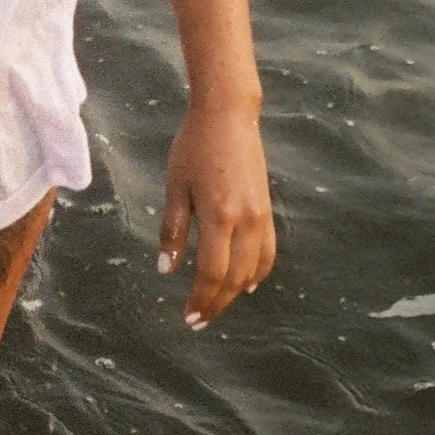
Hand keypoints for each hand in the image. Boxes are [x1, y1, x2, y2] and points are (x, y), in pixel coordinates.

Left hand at [158, 101, 274, 328]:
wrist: (228, 115)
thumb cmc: (193, 146)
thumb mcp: (175, 186)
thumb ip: (173, 230)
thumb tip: (167, 270)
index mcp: (219, 216)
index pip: (212, 273)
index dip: (201, 299)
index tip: (188, 316)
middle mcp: (245, 221)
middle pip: (235, 277)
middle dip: (216, 303)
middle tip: (198, 319)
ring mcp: (261, 215)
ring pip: (254, 269)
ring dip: (235, 292)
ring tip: (216, 305)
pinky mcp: (267, 208)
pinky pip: (267, 251)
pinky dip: (257, 272)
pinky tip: (244, 282)